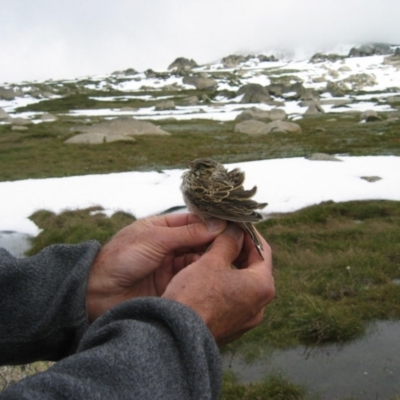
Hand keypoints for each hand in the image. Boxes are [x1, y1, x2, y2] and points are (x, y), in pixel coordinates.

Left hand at [86, 213, 226, 321]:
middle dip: (219, 241)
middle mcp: (172, 245)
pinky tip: (219, 272)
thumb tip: (218, 223)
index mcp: (164, 228)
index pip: (196, 221)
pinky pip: (195, 277)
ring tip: (234, 258)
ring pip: (201, 259)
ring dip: (215, 258)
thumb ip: (187, 232)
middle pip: (202, 240)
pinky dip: (206, 274)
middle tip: (240, 243)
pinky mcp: (175, 284)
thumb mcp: (155, 239)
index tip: (236, 224)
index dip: (215, 222)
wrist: (98, 293)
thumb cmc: (121, 258)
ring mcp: (174, 266)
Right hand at [162, 223, 274, 344]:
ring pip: (242, 283)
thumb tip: (235, 231)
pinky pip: (233, 298)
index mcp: (262, 286)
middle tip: (222, 236)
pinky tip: (208, 276)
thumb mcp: (212, 261)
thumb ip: (228, 242)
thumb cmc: (196, 295)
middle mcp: (260, 305)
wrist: (177, 335)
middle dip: (238, 249)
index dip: (249, 233)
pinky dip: (225, 284)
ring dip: (230, 266)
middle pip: (254, 268)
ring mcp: (246, 319)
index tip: (236, 223)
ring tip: (212, 253)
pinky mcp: (232, 327)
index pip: (263, 250)